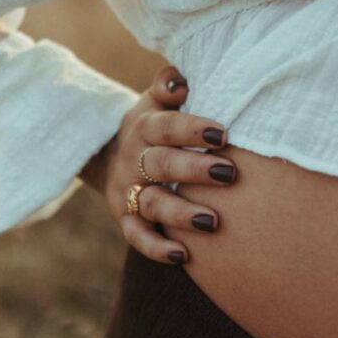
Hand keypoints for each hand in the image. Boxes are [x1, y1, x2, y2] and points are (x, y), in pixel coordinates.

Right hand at [80, 66, 235, 264]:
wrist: (107, 156)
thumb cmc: (153, 125)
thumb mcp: (154, 101)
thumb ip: (168, 86)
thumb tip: (180, 81)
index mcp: (144, 128)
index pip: (167, 127)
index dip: (192, 130)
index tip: (222, 135)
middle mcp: (133, 160)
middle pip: (162, 165)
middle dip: (195, 170)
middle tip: (229, 174)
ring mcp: (128, 192)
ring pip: (153, 203)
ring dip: (182, 213)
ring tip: (214, 222)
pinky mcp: (126, 219)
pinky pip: (138, 236)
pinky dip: (157, 247)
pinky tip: (183, 256)